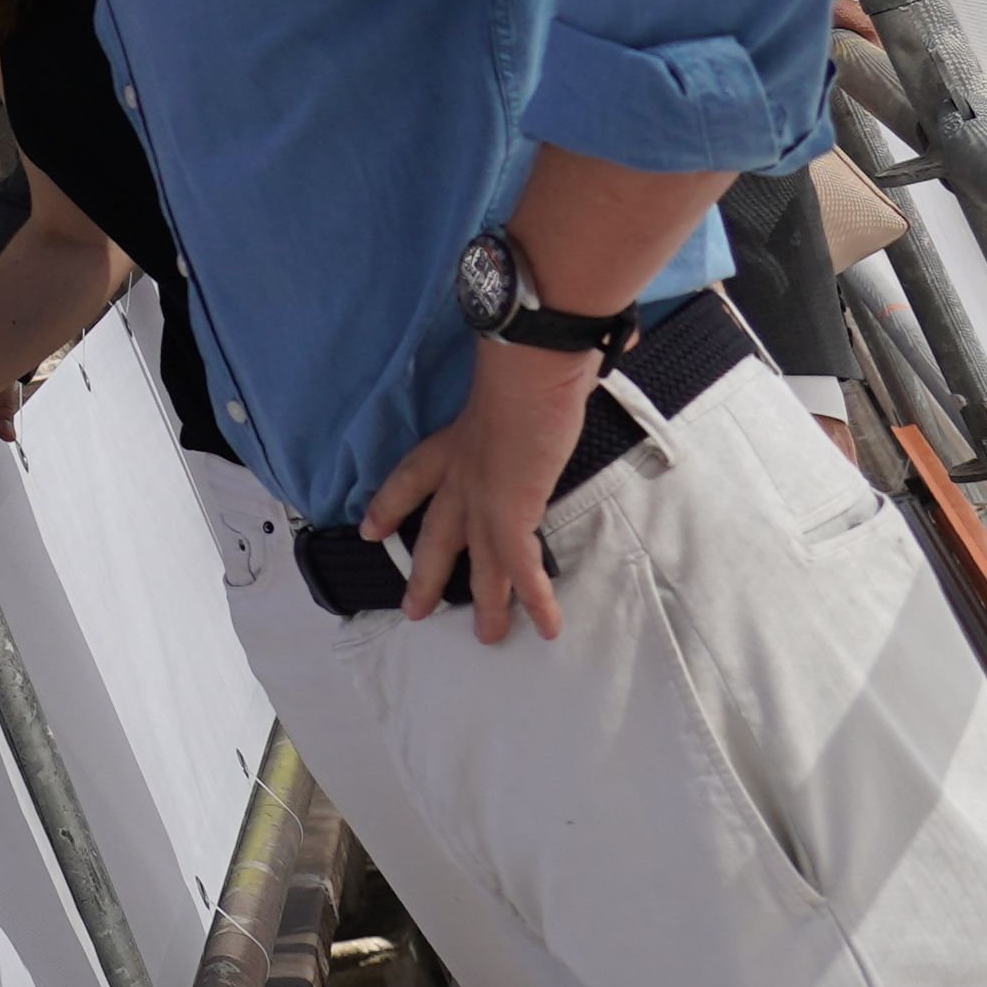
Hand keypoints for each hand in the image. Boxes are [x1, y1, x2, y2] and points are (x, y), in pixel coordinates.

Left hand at [362, 340, 600, 642]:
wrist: (528, 364)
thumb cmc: (529, 359)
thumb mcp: (524, 376)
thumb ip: (547, 379)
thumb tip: (615, 347)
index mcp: (454, 441)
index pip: (411, 478)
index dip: (391, 505)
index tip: (371, 528)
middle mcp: (461, 474)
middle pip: (438, 535)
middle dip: (427, 575)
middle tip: (413, 610)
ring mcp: (482, 497)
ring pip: (480, 564)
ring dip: (488, 605)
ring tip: (489, 639)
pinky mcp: (510, 513)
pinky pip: (521, 567)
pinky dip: (535, 598)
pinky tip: (547, 627)